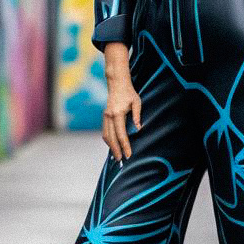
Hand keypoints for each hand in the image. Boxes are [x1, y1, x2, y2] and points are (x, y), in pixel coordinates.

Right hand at [102, 42, 140, 161]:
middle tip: (121, 160)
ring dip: (111, 147)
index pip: (121, 134)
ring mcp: (105, 116)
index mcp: (117, 114)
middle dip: (116, 150)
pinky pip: (105, 131)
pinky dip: (108, 140)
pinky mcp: (104, 116)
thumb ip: (137, 115)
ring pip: (105, 135)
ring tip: (116, 156)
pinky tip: (113, 146)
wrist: (116, 83)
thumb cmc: (129, 92)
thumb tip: (138, 129)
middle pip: (111, 138)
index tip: (128, 155)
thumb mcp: (136, 102)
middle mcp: (109, 116)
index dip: (125, 146)